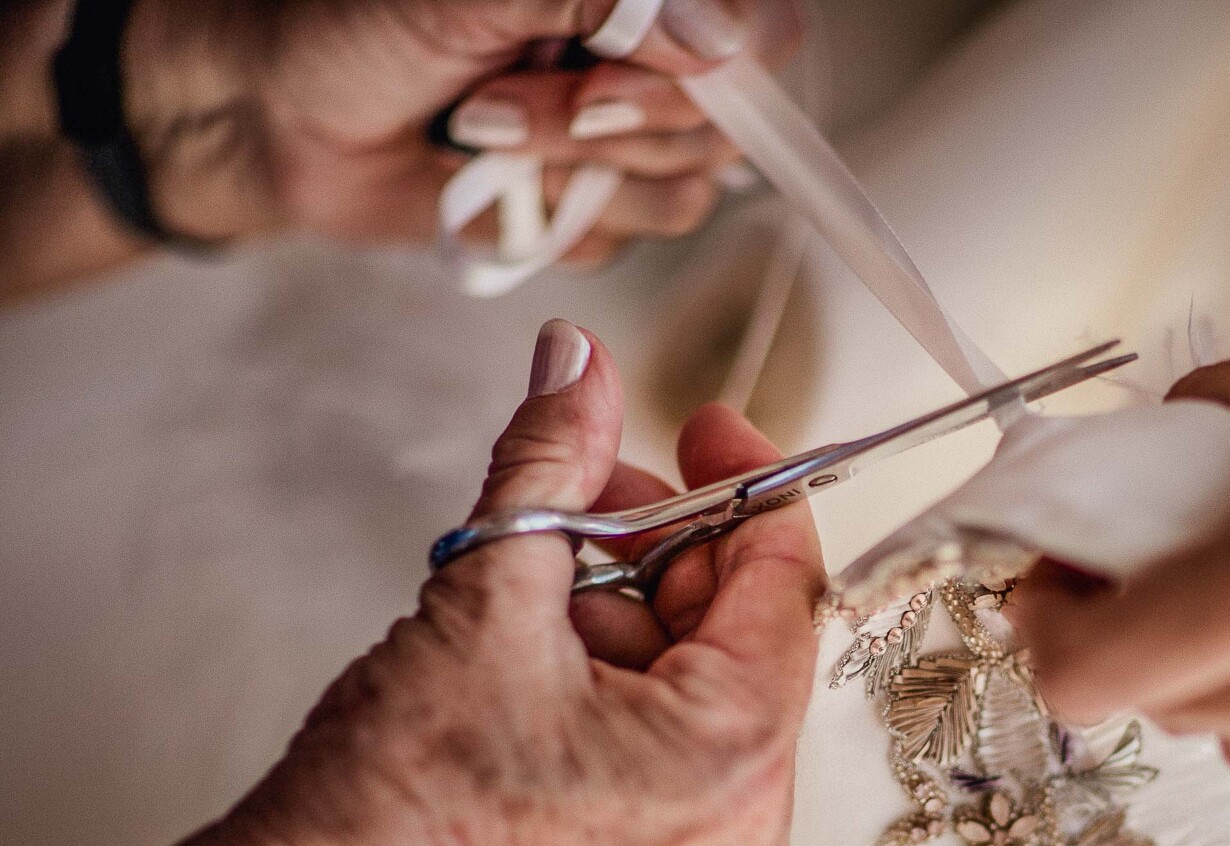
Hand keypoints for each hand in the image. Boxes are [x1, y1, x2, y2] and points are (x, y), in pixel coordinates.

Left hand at [126, 0, 798, 248]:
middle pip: (724, 126)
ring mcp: (623, 140)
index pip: (762, 33)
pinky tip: (485, 177)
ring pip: (681, 194)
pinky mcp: (592, 208)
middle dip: (609, 123)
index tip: (619, 75)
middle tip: (507, 96)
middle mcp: (648, 60)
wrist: (272, 113)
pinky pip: (622, 243)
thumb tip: (726, 37)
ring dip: (565, 173)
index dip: (722, 72)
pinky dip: (546, 218)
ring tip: (478, 129)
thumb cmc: (354, 24)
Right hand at [226, 317, 823, 845]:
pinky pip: (673, 756)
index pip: (786, 578)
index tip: (704, 429)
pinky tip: (526, 677)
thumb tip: (577, 366)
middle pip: (743, 634)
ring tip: (515, 614)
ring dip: (623, 623)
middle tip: (575, 511)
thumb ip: (550, 463)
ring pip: (700, 692)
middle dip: (658, 555)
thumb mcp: (484, 596)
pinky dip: (617, 693)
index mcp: (736, 756)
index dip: (744, 484)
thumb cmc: (392, 814)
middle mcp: (746, 829)